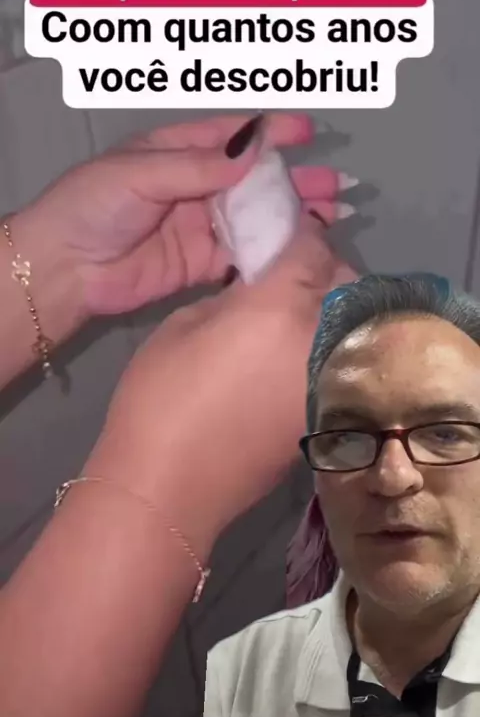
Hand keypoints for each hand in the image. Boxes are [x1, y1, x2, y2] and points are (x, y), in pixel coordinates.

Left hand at [17, 113, 347, 316]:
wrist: (64, 268)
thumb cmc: (94, 206)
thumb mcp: (141, 173)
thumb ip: (197, 166)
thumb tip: (254, 152)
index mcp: (177, 151)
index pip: (232, 136)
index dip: (271, 132)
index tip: (309, 131)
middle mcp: (195, 186)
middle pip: (254, 180)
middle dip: (295, 180)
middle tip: (337, 184)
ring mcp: (200, 226)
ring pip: (255, 218)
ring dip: (291, 216)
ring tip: (332, 215)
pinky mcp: (200, 264)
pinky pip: (241, 255)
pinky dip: (270, 253)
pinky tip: (300, 250)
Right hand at [91, 215, 356, 550]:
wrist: (170, 487)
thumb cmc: (162, 397)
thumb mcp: (185, 324)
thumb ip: (233, 295)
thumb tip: (258, 288)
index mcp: (282, 306)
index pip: (313, 247)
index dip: (301, 232)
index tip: (287, 229)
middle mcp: (321, 339)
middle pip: (344, 281)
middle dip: (324, 267)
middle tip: (292, 270)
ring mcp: (330, 381)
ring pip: (350, 323)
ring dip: (332, 306)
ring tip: (298, 309)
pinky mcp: (327, 414)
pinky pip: (340, 361)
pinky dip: (328, 345)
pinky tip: (297, 351)